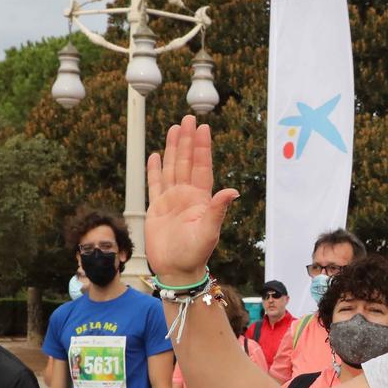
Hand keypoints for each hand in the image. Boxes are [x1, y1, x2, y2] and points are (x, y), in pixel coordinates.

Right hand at [143, 116, 234, 285]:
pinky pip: (154, 184)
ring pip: (172, 168)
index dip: (203, 148)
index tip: (204, 128)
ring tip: (175, 129)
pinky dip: (155, 170)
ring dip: (173, 149)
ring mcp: (171, 200)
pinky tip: (156, 155)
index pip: (202, 167)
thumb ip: (217, 210)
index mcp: (200, 199)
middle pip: (186, 162)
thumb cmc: (194, 253)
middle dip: (188, 140)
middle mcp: (186, 196)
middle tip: (189, 119)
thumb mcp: (209, 231)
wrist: (176, 269)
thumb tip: (232, 191)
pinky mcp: (156, 208)